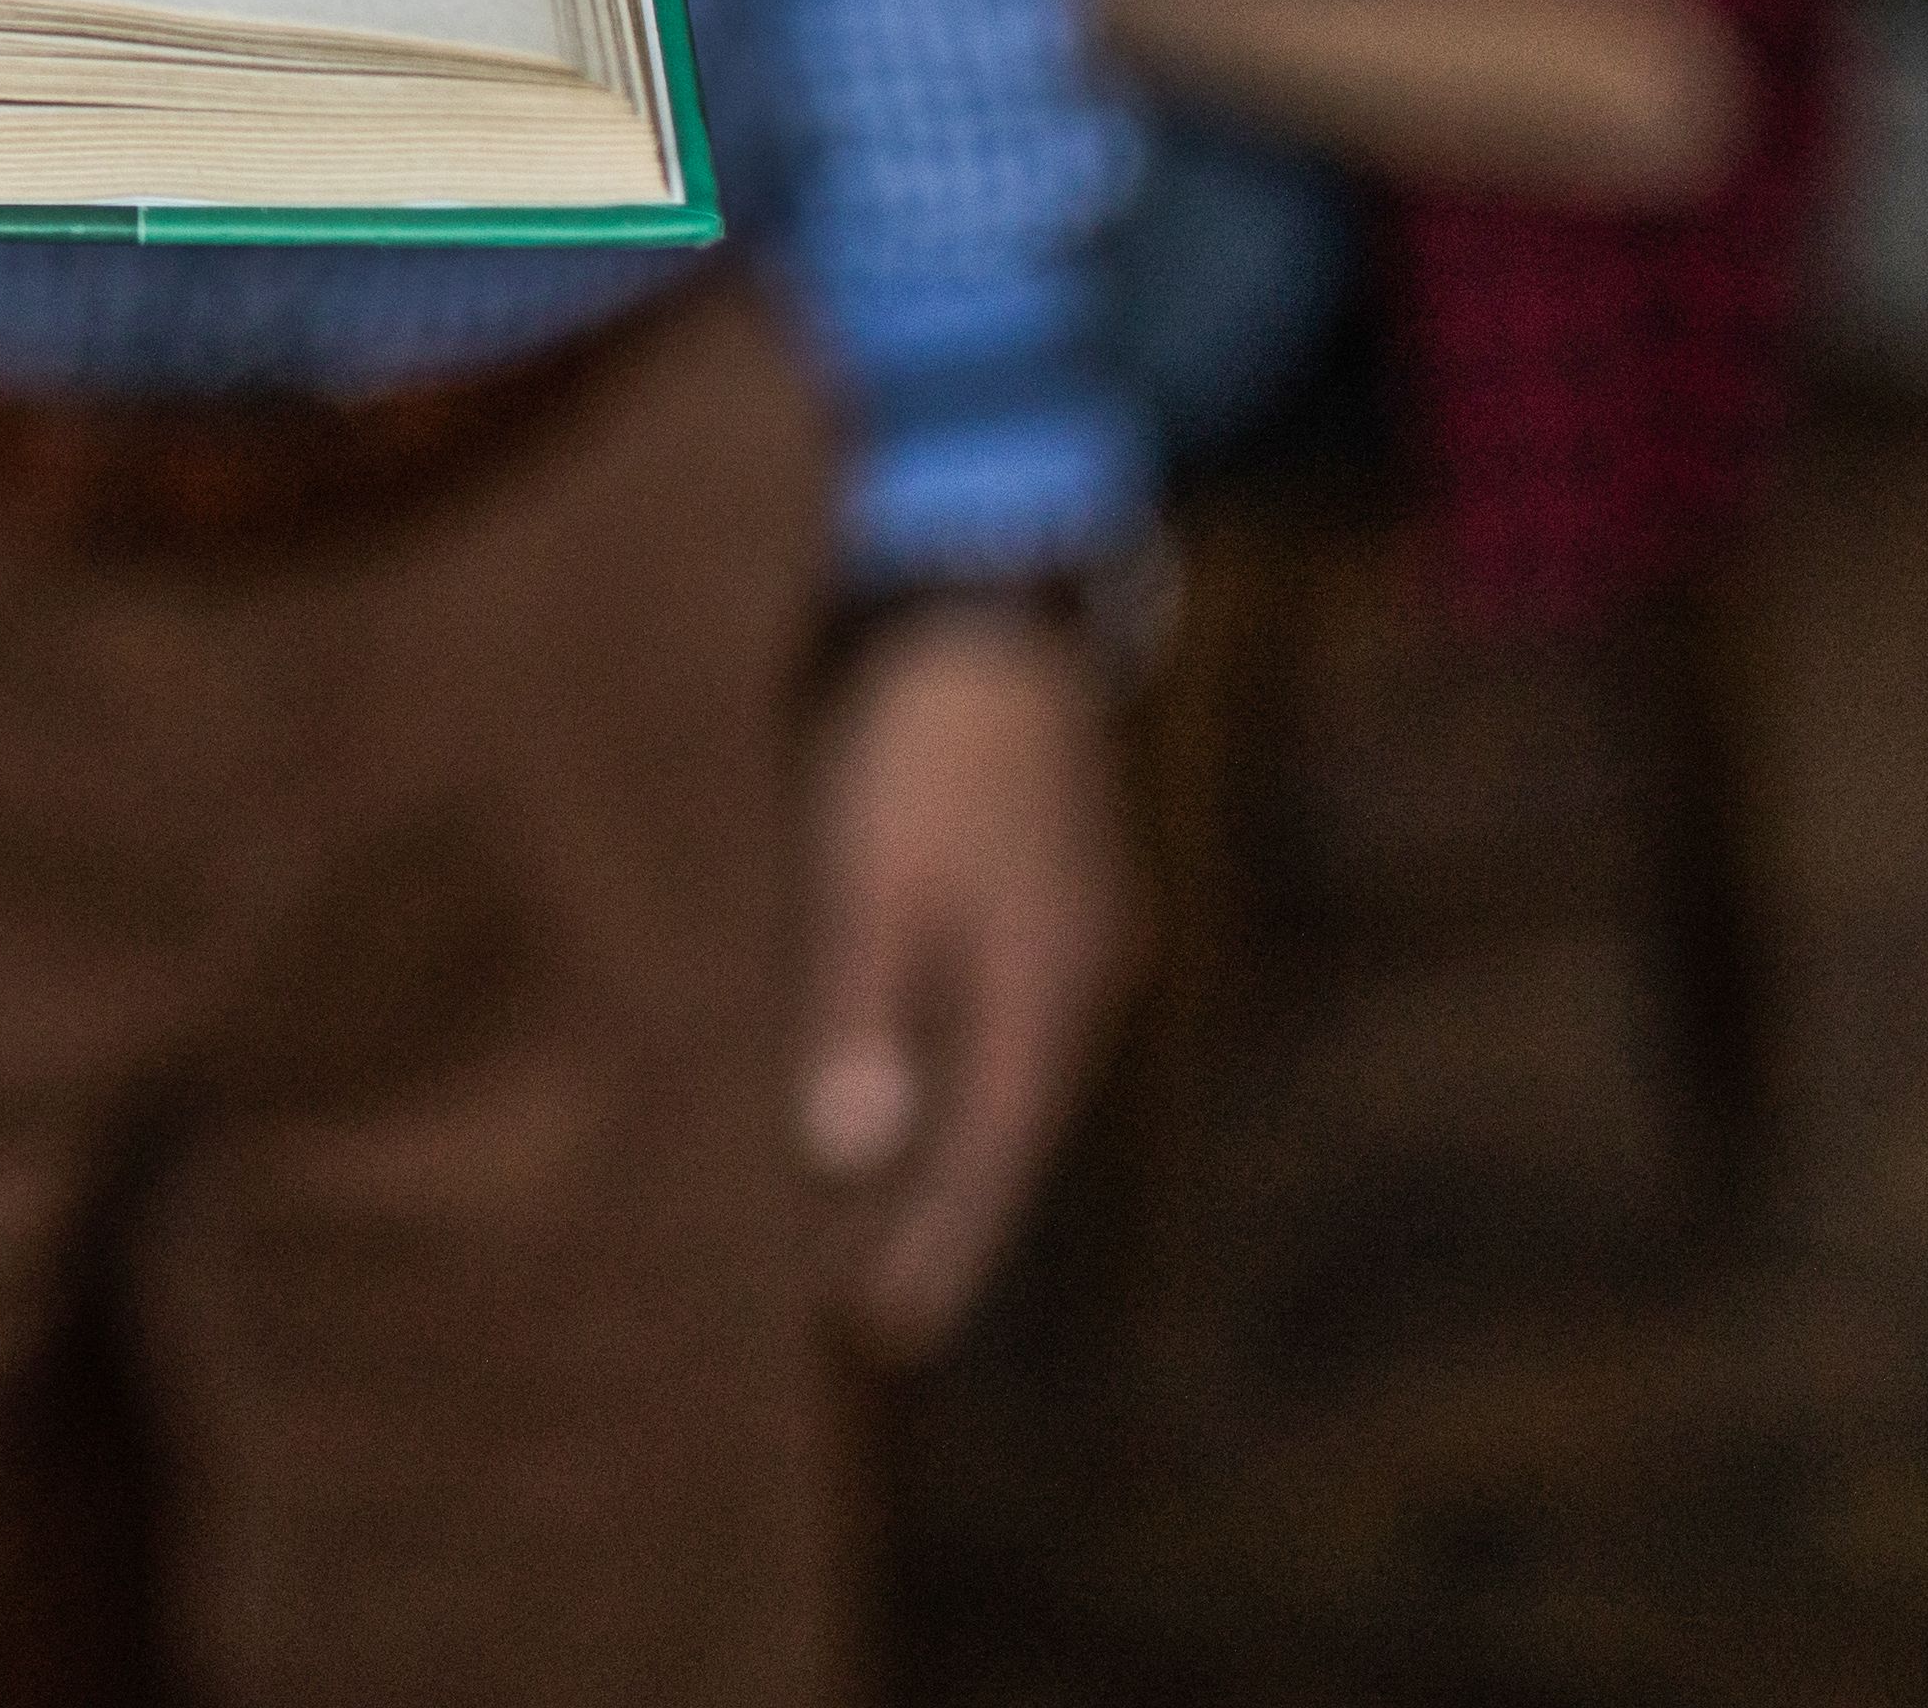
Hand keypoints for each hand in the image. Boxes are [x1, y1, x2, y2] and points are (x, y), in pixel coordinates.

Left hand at [800, 598, 1128, 1356]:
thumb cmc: (913, 740)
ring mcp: (1080, 931)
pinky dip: (952, 1071)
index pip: (987, 1159)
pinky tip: (905, 1090)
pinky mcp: (1056, 893)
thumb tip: (846, 1150)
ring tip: (862, 1221)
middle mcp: (1081, 977)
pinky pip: (1004, 1018)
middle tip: (861, 1304)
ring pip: (1009, 1076)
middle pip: (1006, 1132)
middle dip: (936, 1219)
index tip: (878, 1328)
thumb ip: (859, 1010)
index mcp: (1042, 988)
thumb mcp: (864, 872)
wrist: (987, 600)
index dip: (932, 1247)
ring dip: (945, 1149)